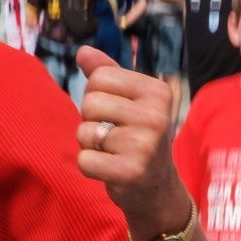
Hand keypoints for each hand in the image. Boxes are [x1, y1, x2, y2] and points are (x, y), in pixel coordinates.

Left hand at [73, 47, 186, 240]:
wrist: (156, 188)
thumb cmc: (138, 137)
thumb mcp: (130, 101)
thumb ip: (107, 73)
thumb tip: (82, 51)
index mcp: (157, 92)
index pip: (99, 77)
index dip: (97, 95)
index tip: (116, 112)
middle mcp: (156, 116)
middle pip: (90, 103)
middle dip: (92, 120)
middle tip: (114, 135)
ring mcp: (145, 145)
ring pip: (84, 132)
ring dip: (91, 145)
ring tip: (113, 152)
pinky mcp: (130, 172)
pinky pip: (84, 160)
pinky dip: (89, 166)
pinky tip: (110, 169)